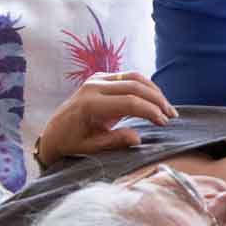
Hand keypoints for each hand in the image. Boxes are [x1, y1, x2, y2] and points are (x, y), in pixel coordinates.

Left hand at [35, 72, 177, 165]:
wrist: (53, 132)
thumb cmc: (71, 144)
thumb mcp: (91, 148)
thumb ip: (113, 142)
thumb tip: (137, 139)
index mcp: (90, 104)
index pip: (129, 102)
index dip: (150, 111)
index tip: (164, 123)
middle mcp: (93, 86)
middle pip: (134, 86)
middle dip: (157, 100)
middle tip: (171, 115)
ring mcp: (96, 79)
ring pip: (134, 77)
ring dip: (154, 91)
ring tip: (167, 108)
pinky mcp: (100, 78)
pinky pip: (128, 77)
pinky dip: (144, 87)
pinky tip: (154, 100)